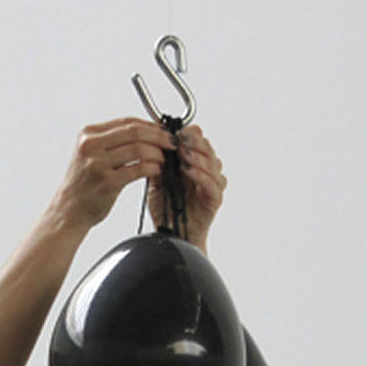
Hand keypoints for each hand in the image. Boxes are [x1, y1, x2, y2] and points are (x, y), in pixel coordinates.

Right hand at [48, 118, 176, 231]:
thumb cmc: (85, 183)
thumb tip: (149, 131)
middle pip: (134, 132)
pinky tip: (157, 170)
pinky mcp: (106, 183)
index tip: (164, 132)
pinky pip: (137, 170)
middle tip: (172, 143)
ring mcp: (97, 164)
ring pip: (138, 149)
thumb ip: (114, 141)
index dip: (150, 125)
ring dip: (157, 153)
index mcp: (88, 134)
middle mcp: (90, 146)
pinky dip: (152, 168)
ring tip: (164, 159)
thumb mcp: (92, 154)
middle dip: (158, 136)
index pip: (127, 122)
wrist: (69, 209)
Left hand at [148, 125, 226, 249]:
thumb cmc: (166, 208)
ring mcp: (213, 184)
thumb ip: (157, 163)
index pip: (199, 140)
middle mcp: (207, 171)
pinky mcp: (215, 199)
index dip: (189, 134)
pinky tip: (187, 171)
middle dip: (193, 141)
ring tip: (181, 153)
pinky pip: (212, 183)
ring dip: (196, 156)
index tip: (173, 131)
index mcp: (195, 163)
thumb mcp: (156, 181)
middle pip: (207, 148)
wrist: (170, 234)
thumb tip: (151, 142)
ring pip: (212, 163)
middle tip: (178, 139)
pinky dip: (199, 175)